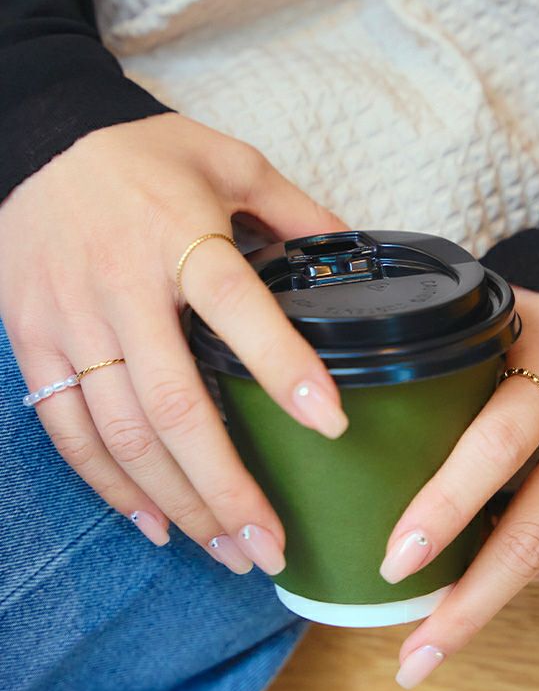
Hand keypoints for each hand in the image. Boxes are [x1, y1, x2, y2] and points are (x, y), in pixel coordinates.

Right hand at [0, 113, 347, 571]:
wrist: (37, 140)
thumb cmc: (143, 154)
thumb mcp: (228, 159)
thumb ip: (292, 208)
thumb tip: (351, 250)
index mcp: (179, 237)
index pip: (237, 307)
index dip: (283, 367)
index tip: (330, 424)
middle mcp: (122, 288)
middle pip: (175, 403)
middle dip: (227, 486)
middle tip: (271, 545)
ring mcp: (71, 321)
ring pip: (122, 434)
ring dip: (178, 502)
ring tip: (228, 550)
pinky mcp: (35, 341)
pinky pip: (68, 428)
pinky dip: (108, 484)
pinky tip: (154, 522)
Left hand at [379, 286, 538, 688]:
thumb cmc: (526, 338)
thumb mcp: (484, 331)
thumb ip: (436, 374)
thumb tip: (353, 458)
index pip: (495, 445)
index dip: (443, 511)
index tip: (396, 565)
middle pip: (535, 528)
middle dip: (470, 601)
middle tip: (418, 653)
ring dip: (506, 584)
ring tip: (464, 586)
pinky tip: (524, 558)